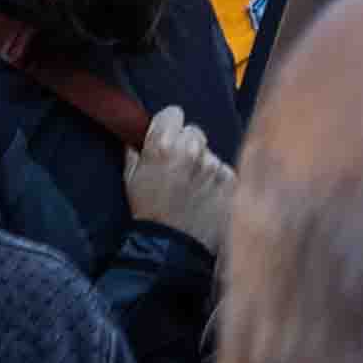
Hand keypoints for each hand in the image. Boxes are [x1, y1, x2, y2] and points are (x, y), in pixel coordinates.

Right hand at [122, 104, 233, 249]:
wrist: (171, 248)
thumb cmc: (147, 214)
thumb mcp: (131, 179)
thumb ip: (134, 150)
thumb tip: (134, 133)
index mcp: (162, 144)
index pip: (173, 113)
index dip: (169, 127)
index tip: (167, 140)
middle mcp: (191, 149)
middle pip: (194, 132)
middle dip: (187, 146)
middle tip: (179, 170)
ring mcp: (213, 164)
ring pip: (210, 152)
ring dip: (203, 166)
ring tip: (192, 190)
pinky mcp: (230, 179)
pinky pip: (224, 170)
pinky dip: (217, 181)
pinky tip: (206, 198)